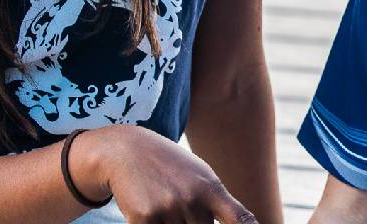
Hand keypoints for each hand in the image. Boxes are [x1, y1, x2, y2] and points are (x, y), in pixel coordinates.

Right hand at [81, 125, 256, 223]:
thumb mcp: (200, 176)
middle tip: (179, 202)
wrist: (127, 150)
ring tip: (164, 203)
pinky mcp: (143, 219)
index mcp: (211, 188)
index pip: (239, 219)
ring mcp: (168, 209)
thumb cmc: (171, 167)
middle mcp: (192, 199)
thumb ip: (218, 203)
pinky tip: (148, 210)